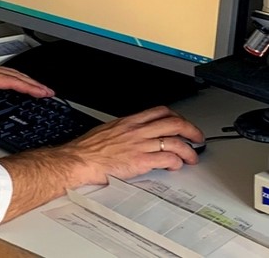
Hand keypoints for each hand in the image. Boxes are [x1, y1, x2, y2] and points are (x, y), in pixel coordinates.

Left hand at [0, 61, 53, 131]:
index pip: (9, 81)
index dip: (28, 87)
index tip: (41, 92)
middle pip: (13, 74)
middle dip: (32, 83)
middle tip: (47, 90)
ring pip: (7, 71)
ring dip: (23, 78)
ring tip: (36, 86)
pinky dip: (11, 76)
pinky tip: (13, 81)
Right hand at [62, 105, 204, 181]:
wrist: (80, 160)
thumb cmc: (88, 149)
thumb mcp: (107, 131)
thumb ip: (123, 131)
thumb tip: (131, 134)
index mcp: (129, 122)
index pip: (160, 111)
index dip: (177, 116)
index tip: (181, 123)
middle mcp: (137, 131)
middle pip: (174, 123)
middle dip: (191, 130)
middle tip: (197, 138)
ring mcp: (141, 145)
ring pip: (175, 142)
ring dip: (189, 150)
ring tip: (192, 157)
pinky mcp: (142, 161)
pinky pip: (167, 159)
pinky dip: (176, 163)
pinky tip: (175, 166)